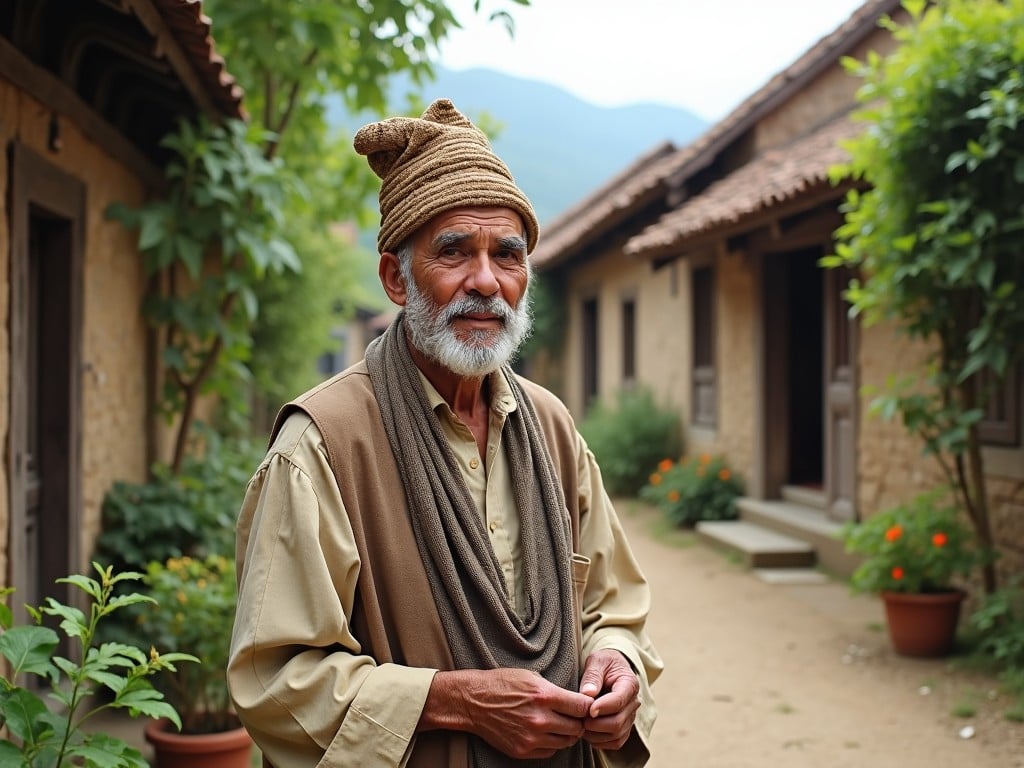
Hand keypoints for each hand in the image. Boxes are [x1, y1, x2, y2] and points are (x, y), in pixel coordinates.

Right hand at [422, 668, 592, 758]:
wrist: (473, 702)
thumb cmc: (502, 684)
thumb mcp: (531, 676)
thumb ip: (555, 690)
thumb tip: (576, 701)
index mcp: (544, 695)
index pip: (582, 707)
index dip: (587, 706)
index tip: (586, 705)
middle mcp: (540, 719)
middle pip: (576, 727)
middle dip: (579, 722)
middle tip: (575, 717)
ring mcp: (531, 737)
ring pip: (565, 742)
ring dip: (567, 734)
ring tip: (561, 724)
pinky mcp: (522, 750)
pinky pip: (549, 752)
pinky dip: (551, 743)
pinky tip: (545, 733)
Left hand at [578, 649, 640, 750]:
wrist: (611, 669)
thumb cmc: (603, 663)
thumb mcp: (597, 661)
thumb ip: (592, 675)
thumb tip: (588, 693)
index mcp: (629, 684)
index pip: (618, 701)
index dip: (602, 707)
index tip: (588, 709)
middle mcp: (633, 703)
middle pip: (618, 722)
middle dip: (596, 724)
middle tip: (579, 719)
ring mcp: (630, 717)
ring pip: (616, 735)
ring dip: (596, 735)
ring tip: (580, 725)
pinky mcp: (624, 727)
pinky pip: (615, 742)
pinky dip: (600, 742)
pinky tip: (587, 733)